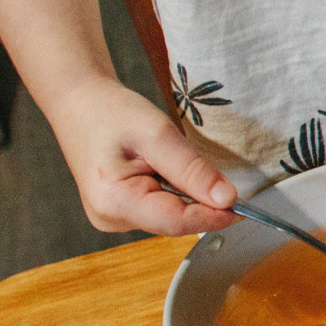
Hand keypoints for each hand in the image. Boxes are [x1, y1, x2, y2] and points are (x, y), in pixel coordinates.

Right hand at [43, 79, 239, 234]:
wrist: (81, 103)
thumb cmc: (111, 112)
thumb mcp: (158, 134)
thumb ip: (193, 170)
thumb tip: (227, 199)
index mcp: (113, 202)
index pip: (177, 223)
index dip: (214, 216)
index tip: (244, 206)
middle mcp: (110, 218)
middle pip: (176, 223)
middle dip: (201, 203)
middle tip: (212, 174)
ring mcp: (113, 217)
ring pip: (171, 217)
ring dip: (186, 196)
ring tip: (173, 161)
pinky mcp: (121, 212)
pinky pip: (161, 210)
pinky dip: (174, 193)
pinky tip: (164, 169)